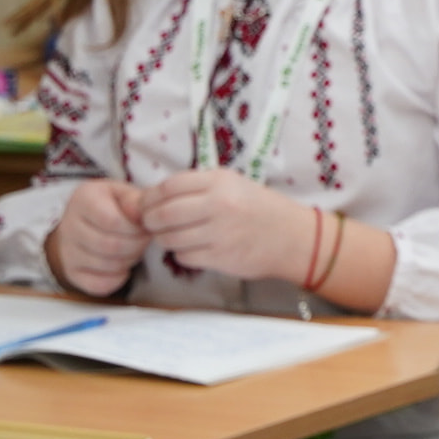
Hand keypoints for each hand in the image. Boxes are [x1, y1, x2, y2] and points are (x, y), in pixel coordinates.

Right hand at [48, 179, 147, 297]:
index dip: (136, 228)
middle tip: (144, 240)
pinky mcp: (71, 272)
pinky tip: (123, 267)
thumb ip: (136, 201)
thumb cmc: (112, 204)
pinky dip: (118, 280)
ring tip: (134, 249)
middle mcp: (69, 225)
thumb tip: (142, 215)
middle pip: (110, 246)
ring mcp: (66, 252)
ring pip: (106, 266)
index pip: (112, 221)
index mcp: (83, 199)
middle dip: (137, 245)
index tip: (146, 226)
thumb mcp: (124, 193)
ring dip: (129, 260)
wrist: (84, 220)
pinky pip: (98, 285)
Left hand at [139, 170, 322, 285]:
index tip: (145, 204)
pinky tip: (193, 248)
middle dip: (150, 220)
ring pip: (170, 238)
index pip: (169, 186)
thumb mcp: (232, 185)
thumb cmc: (259, 208)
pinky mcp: (220, 257)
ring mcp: (220, 232)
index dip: (150, 197)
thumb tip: (152, 198)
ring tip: (173, 236)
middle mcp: (219, 204)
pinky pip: (184, 256)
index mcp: (220, 181)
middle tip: (152, 223)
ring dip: (164, 239)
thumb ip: (197, 187)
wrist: (293, 237)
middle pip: (164, 213)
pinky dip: (182, 254)